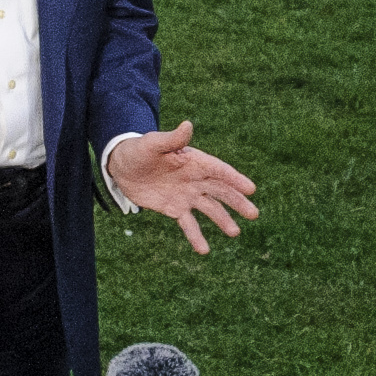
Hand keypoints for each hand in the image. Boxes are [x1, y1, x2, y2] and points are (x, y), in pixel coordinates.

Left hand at [109, 122, 260, 253]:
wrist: (122, 167)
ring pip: (210, 209)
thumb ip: (171, 139)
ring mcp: (187, 195)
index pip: (218, 170)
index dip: (234, 179)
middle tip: (253, 214)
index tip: (251, 189)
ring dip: (222, 220)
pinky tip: (204, 250)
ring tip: (234, 232)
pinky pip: (188, 224)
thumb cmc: (139, 150)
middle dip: (237, 202)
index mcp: (194, 161)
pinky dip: (196, 237)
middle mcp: (195, 179)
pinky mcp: (175, 209)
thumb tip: (188, 125)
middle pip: (220, 191)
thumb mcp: (152, 143)